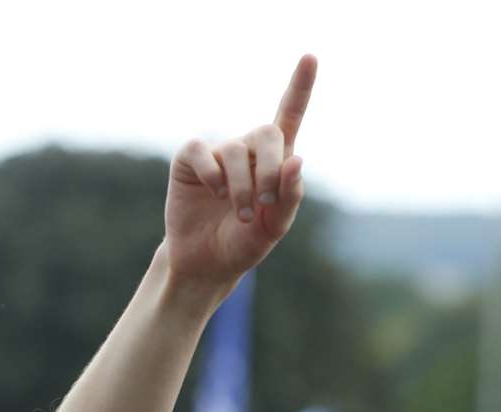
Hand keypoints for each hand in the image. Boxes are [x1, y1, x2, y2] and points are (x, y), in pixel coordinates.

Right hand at [163, 55, 316, 287]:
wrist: (204, 264)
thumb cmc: (242, 243)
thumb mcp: (274, 227)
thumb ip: (290, 197)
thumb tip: (297, 159)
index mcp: (274, 161)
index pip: (289, 116)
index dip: (300, 87)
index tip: (310, 57)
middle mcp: (246, 150)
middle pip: (267, 133)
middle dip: (271, 167)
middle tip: (266, 202)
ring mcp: (217, 153)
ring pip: (236, 150)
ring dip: (242, 187)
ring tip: (240, 214)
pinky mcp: (190, 160)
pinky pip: (203, 151)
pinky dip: (212, 174)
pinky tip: (215, 194)